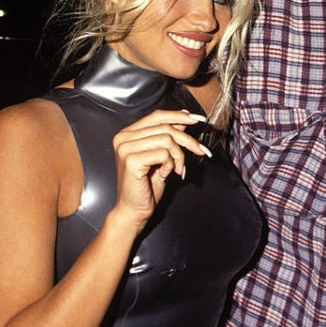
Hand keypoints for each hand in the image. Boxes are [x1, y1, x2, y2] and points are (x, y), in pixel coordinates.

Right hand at [111, 109, 210, 227]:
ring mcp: (125, 148)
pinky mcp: (131, 160)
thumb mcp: (162, 156)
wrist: (134, 210)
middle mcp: (123, 138)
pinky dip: (170, 164)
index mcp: (128, 134)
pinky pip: (163, 153)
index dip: (179, 116)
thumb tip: (184, 117)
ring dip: (179, 156)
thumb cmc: (147, 186)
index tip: (198, 119)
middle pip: (166, 128)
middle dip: (188, 140)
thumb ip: (169, 135)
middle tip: (201, 151)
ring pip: (167, 139)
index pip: (157, 116)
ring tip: (177, 169)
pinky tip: (164, 175)